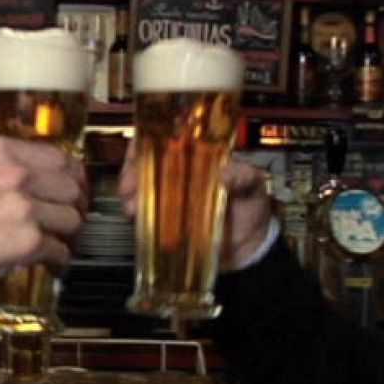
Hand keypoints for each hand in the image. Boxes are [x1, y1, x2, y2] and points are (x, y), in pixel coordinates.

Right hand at [0, 135, 86, 302]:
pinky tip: (52, 264)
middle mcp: (12, 173)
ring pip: (71, 218)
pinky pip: (60, 250)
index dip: (70, 176)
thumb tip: (28, 180)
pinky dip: (59, 260)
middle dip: (74, 205)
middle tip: (70, 218)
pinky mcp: (26, 241)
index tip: (71, 186)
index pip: (57, 156)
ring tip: (60, 244)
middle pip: (71, 185)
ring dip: (69, 235)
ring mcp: (22, 207)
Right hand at [118, 140, 273, 269]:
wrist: (250, 247)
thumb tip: (224, 175)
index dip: (148, 138)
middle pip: (145, 161)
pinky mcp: (166, 219)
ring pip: (140, 187)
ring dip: (130, 194)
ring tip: (133, 207)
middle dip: (131, 171)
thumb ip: (243, 177)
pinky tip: (136, 218)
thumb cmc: (252, 208)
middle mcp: (180, 172)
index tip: (140, 147)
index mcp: (199, 155)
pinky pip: (144, 213)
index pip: (166, 136)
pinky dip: (136, 214)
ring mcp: (171, 196)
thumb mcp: (254, 185)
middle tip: (130, 186)